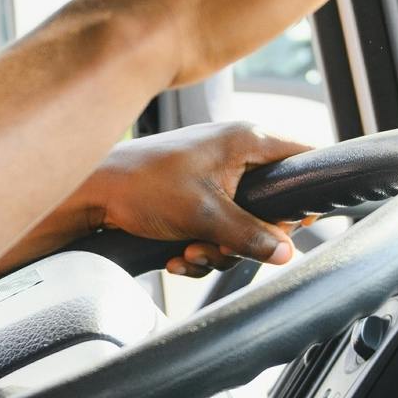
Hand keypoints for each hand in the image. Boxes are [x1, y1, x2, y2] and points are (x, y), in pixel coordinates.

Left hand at [79, 120, 323, 276]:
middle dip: (243, 239)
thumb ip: (250, 234)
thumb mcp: (204, 215)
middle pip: (270, 207)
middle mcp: (234, 154)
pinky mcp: (195, 197)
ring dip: (217, 250)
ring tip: (188, 251)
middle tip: (219, 247)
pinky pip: (216, 230)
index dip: (305, 196)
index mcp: (246, 141)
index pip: (302, 160)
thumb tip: (287, 253)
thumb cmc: (142, 186)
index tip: (295, 227)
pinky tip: (176, 255)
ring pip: (241, 226)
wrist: (92, 193)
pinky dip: (199, 248)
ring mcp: (214, 176)